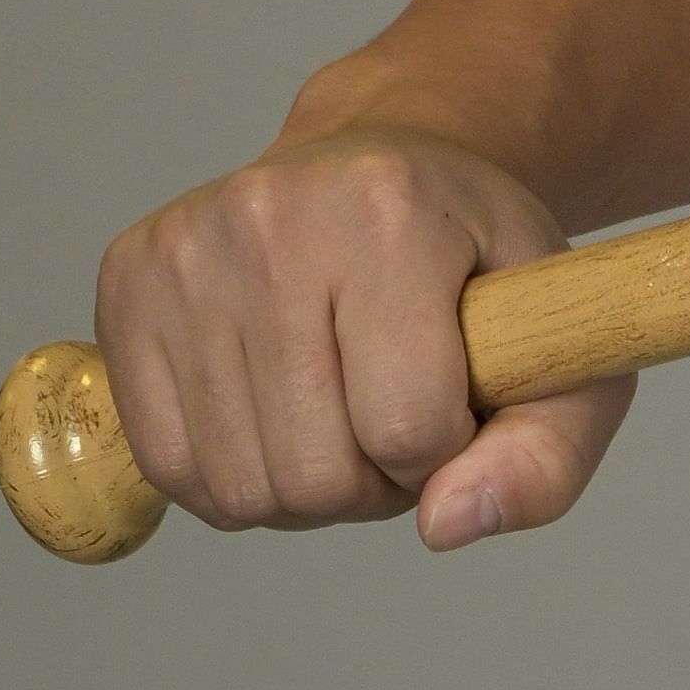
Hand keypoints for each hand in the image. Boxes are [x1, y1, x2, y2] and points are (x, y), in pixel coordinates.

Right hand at [93, 120, 630, 548]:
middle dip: (371, 482)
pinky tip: (276, 413)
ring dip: (300, 490)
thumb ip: (547, 454)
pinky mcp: (126, 279)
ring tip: (339, 412)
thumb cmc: (475, 264)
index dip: (441, 455)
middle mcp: (273, 216)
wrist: (384, 164)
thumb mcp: (562, 342)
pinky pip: (168, 466)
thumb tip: (444, 526)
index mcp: (393, 210)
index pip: (407, 425)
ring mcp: (187, 247)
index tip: (455, 411)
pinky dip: (232, 475)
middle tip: (395, 416)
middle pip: (314, 472)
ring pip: (236, 488)